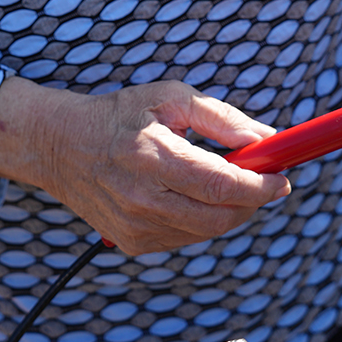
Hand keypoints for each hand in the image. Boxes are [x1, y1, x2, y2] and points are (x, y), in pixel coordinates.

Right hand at [0, 76, 290, 254]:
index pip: (219, 184)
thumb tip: (268, 138)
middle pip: (219, 217)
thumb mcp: (170, 97)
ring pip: (206, 231)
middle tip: (264, 181)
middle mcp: (140, 197)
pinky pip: (186, 239)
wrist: (60, 146)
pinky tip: (192, 195)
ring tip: (224, 181)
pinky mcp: (132, 244)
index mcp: (150, 154)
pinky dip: (202, 220)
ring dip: (229, 210)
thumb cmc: (120, 115)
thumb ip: (221, 118)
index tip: (282, 177)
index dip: (259, 186)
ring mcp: (134, 226)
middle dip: (252, 201)